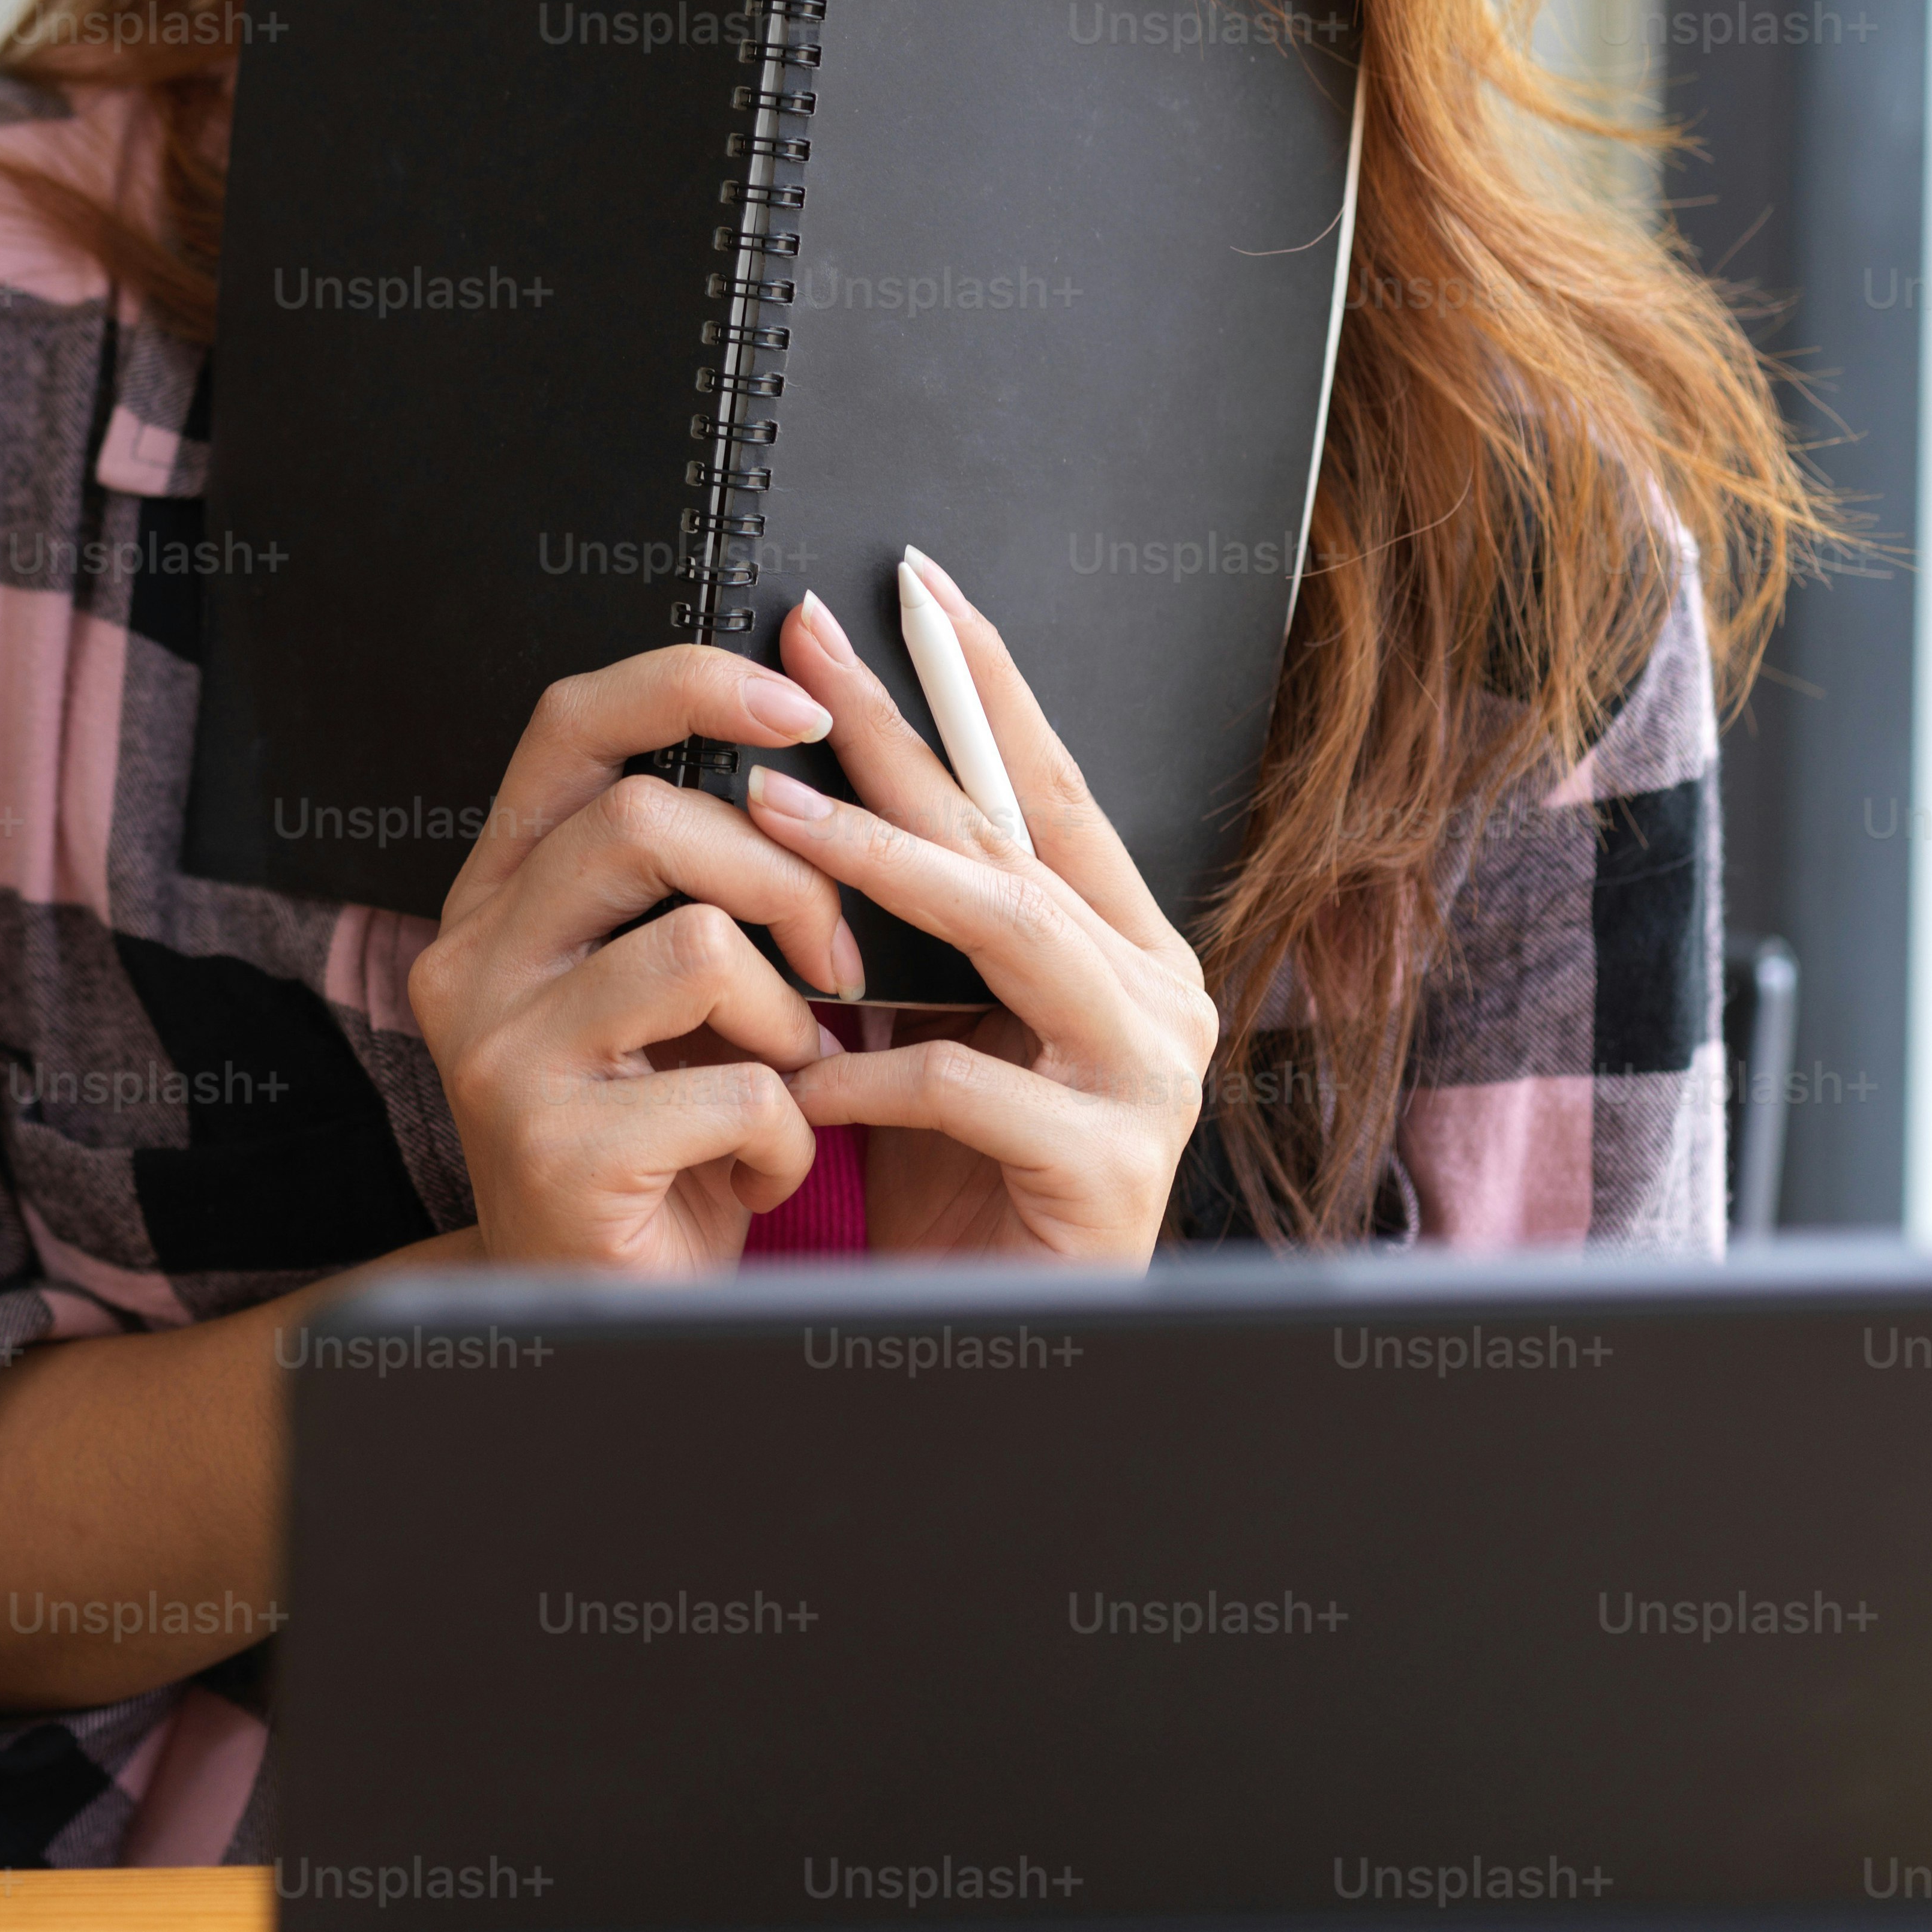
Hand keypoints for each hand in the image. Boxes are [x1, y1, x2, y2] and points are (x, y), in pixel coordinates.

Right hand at [407, 645, 872, 1273]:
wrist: (605, 1314)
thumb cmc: (662, 1134)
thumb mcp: (666, 983)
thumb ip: (696, 871)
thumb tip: (808, 726)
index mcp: (502, 896)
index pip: (571, 724)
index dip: (686, 684)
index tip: (798, 704)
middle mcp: (473, 959)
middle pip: (642, 820)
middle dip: (783, 877)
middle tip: (834, 961)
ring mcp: (499, 1056)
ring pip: (695, 945)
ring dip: (786, 1015)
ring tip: (787, 1076)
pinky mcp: (551, 1150)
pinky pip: (731, 1087)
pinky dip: (786, 1131)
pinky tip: (761, 1169)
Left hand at [742, 565, 1214, 1263]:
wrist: (991, 1343)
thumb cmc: (953, 1186)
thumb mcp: (927, 1030)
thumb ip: (914, 931)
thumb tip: (813, 785)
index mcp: (1123, 949)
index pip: (1046, 791)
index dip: (984, 686)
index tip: (914, 588)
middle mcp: (1161, 996)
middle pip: (1015, 836)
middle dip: (907, 731)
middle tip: (812, 641)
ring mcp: (1150, 1080)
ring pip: (1006, 933)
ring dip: (879, 865)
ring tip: (770, 811)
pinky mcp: (1112, 1170)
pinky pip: (966, 1091)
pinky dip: (870, 1073)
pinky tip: (793, 1066)